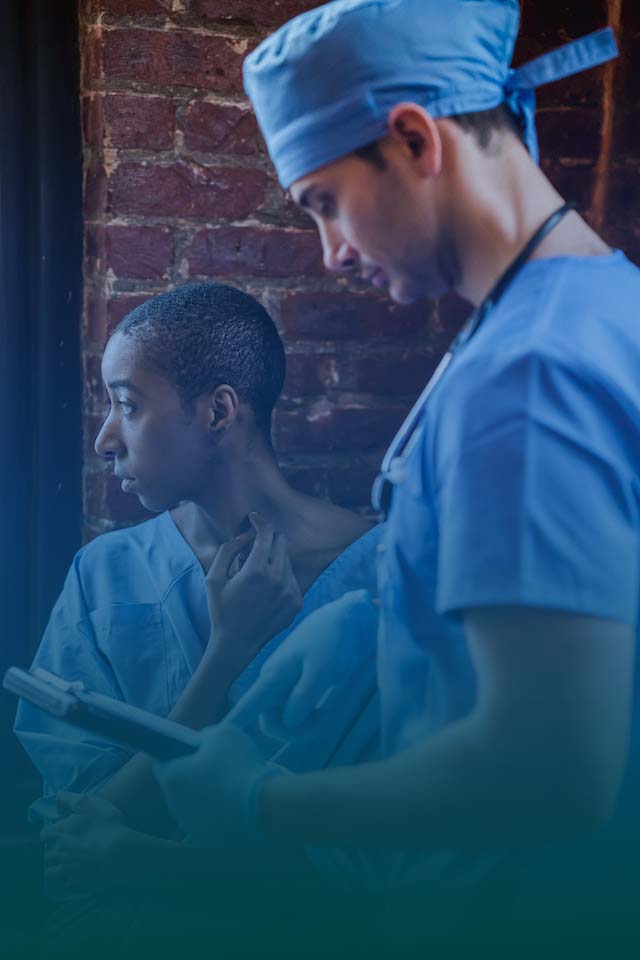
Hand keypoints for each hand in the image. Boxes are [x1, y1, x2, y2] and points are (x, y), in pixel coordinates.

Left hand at [41, 793, 130, 894]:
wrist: (120, 854)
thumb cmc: (106, 825)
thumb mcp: (88, 803)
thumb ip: (69, 799)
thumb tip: (56, 799)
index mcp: (61, 833)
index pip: (45, 834)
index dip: (48, 832)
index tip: (54, 832)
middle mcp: (60, 853)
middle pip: (48, 855)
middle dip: (52, 852)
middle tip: (62, 848)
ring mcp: (69, 871)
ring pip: (54, 873)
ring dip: (57, 868)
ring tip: (66, 865)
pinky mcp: (79, 884)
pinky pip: (69, 884)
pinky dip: (71, 880)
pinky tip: (79, 875)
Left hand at [153, 724, 282, 848]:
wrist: (264, 807)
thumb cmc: (239, 766)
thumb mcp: (222, 733)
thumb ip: (204, 736)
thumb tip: (200, 742)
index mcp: (172, 778)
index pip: (161, 764)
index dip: (175, 755)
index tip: (192, 752)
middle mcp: (174, 806)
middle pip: (177, 788)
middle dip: (191, 779)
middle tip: (216, 770)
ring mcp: (190, 827)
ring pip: (192, 809)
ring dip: (204, 800)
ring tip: (230, 791)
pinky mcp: (208, 843)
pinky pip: (208, 825)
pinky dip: (217, 818)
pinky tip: (236, 810)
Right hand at [205, 513, 302, 676]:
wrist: (237, 643)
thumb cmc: (221, 609)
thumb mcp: (214, 578)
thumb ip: (228, 551)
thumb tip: (244, 537)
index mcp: (257, 570)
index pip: (267, 534)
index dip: (260, 522)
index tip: (254, 518)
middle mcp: (278, 578)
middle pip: (282, 542)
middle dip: (269, 537)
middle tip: (256, 543)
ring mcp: (291, 591)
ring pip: (287, 560)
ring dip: (274, 558)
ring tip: (257, 571)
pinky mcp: (297, 602)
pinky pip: (292, 578)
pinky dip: (281, 575)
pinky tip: (266, 588)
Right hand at [227, 589, 378, 740]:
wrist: (345, 621)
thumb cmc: (331, 640)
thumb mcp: (322, 668)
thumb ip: (303, 696)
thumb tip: (288, 722)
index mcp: (273, 677)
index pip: (248, 705)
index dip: (233, 723)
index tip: (213, 740)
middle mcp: (274, 686)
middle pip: (272, 723)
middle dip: (294, 731)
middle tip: (322, 719)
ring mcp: (285, 689)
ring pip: (286, 722)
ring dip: (304, 726)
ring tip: (325, 713)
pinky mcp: (298, 691)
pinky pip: (296, 716)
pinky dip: (309, 720)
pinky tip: (324, 710)